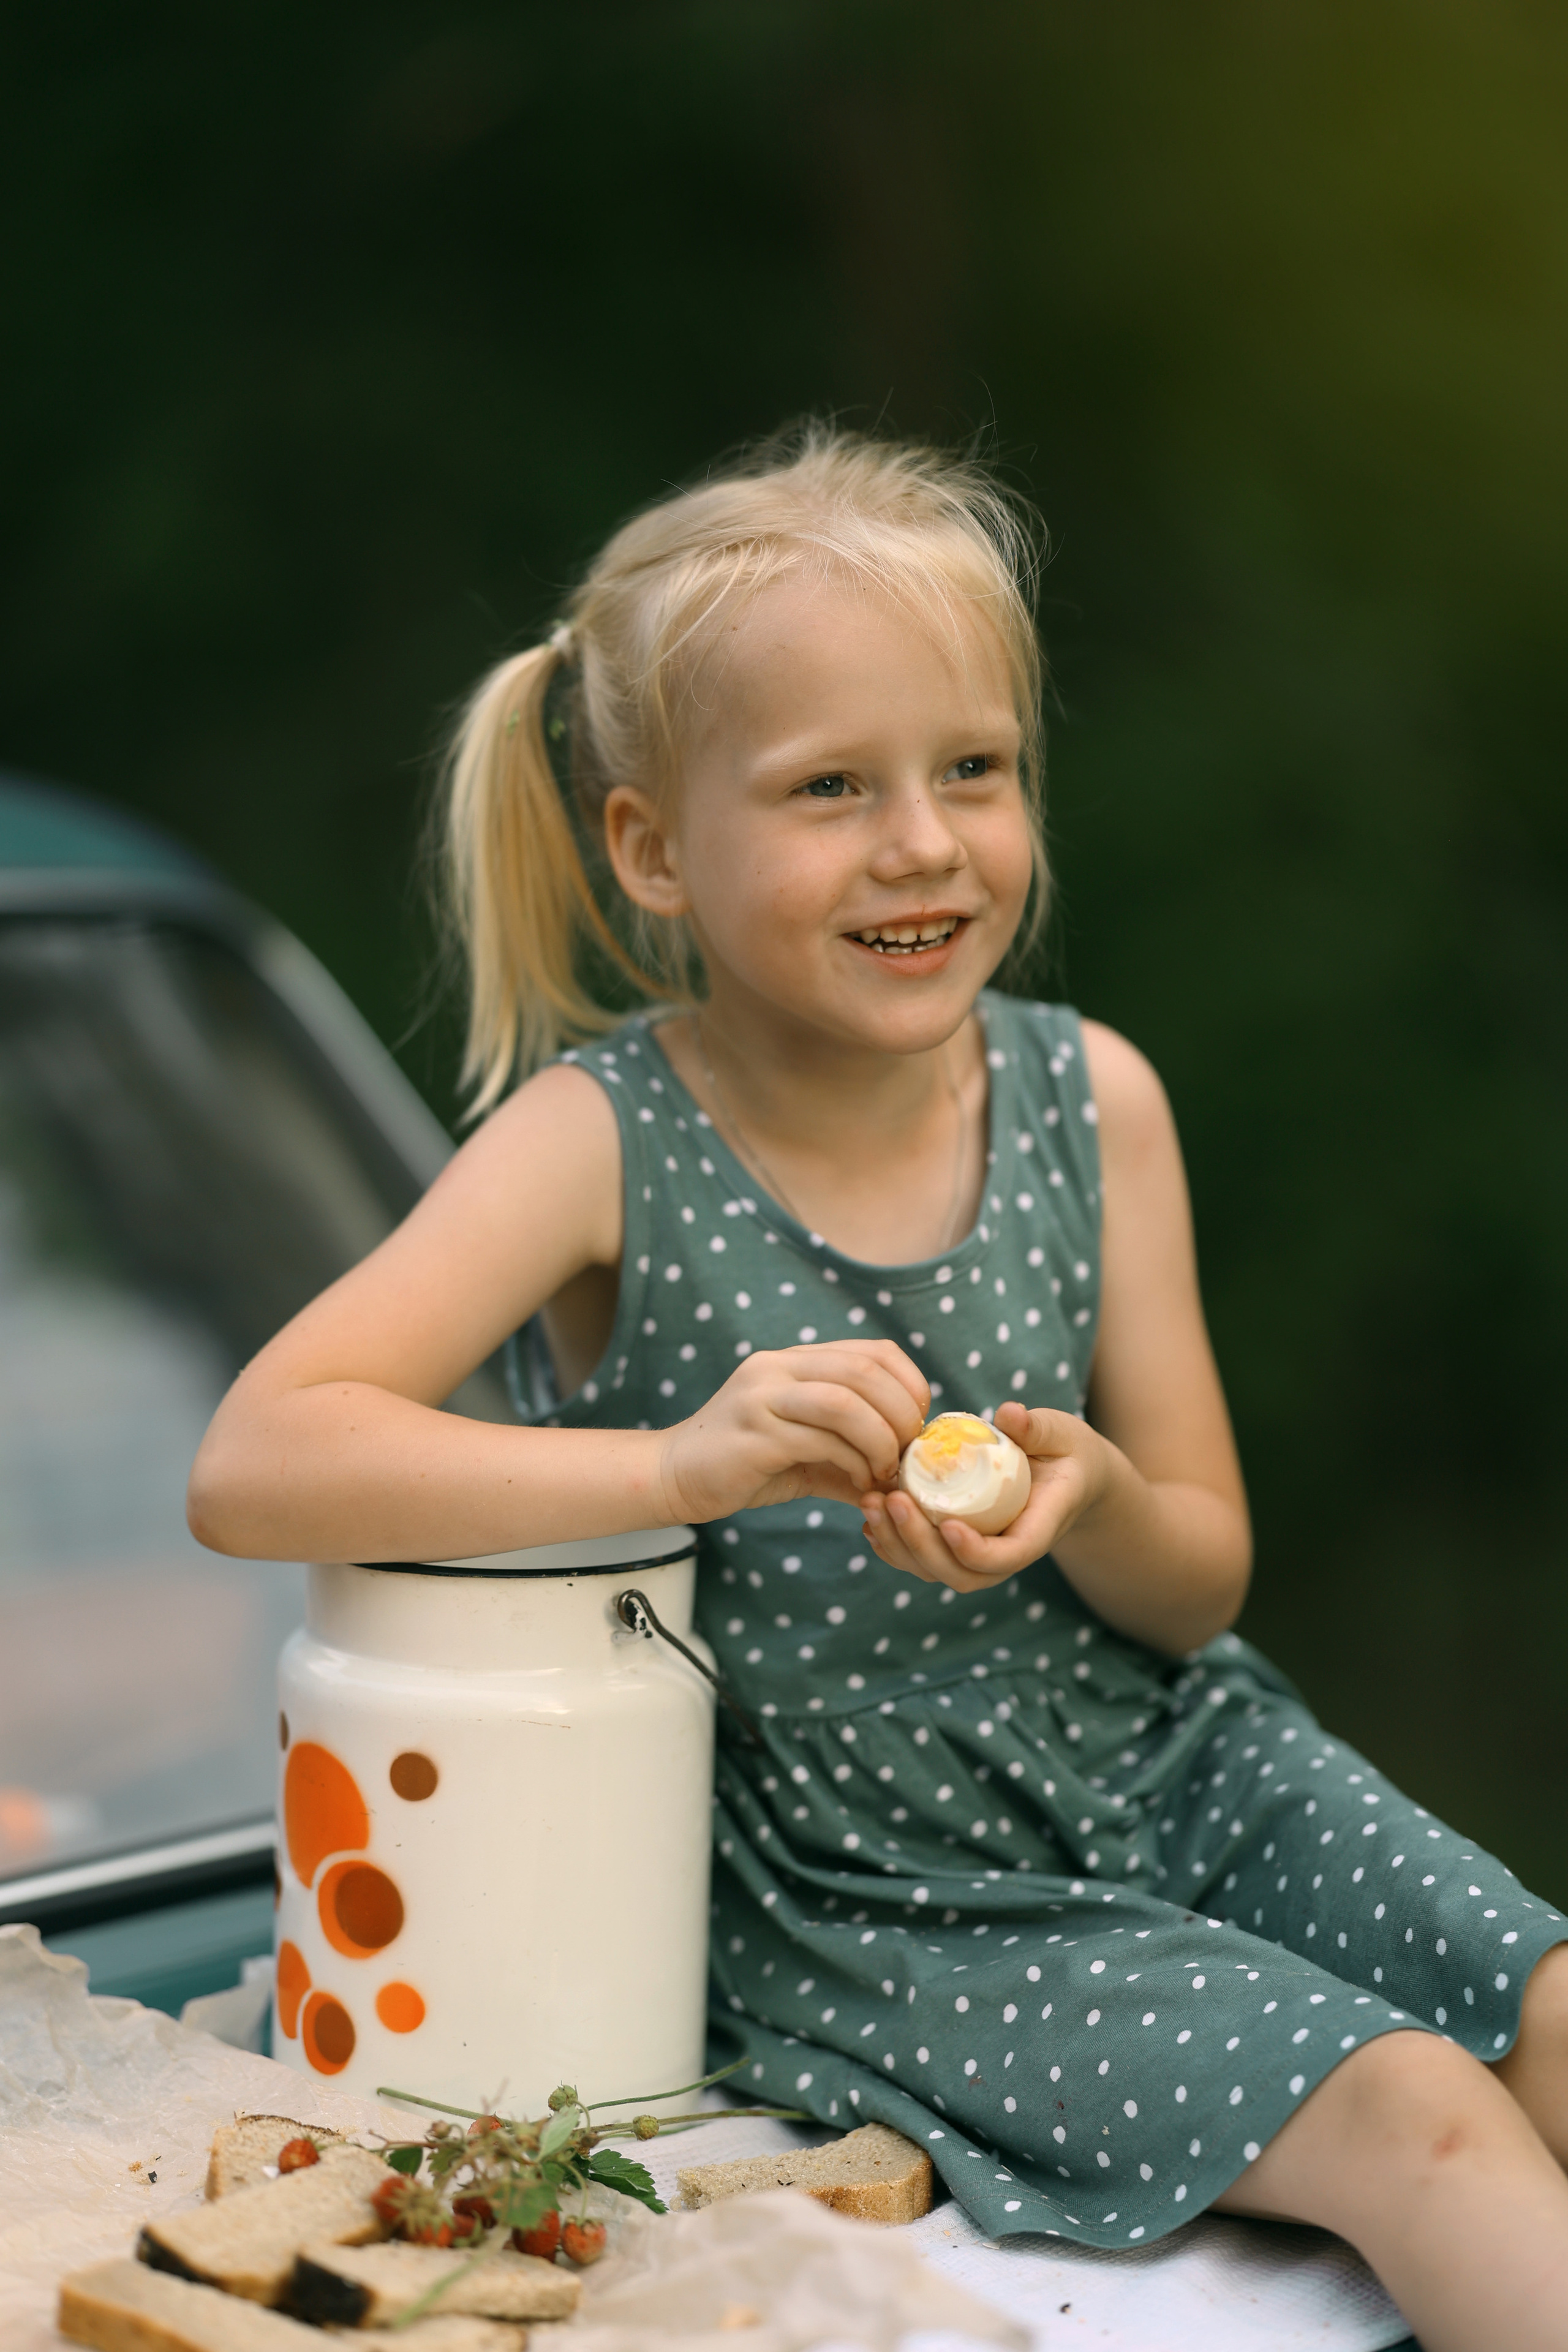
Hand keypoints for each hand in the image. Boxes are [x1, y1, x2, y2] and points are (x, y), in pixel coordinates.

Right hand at [657, 1341, 928, 1524]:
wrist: (673, 1476)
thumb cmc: (745, 1464)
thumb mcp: (806, 1451)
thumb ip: (851, 1450)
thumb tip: (905, 1473)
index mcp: (794, 1361)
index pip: (872, 1350)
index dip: (910, 1383)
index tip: (918, 1422)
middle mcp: (777, 1369)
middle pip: (864, 1370)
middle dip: (901, 1412)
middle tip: (908, 1451)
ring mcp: (761, 1397)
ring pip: (844, 1402)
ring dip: (880, 1438)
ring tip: (884, 1469)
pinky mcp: (752, 1434)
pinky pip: (819, 1440)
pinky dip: (851, 1461)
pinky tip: (857, 1482)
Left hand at [858, 1400, 1117, 1594]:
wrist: (1068, 1476)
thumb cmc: (1065, 1451)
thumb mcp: (1061, 1434)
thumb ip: (1038, 1428)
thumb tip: (1010, 1414)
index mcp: (1039, 1528)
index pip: (1008, 1556)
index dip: (976, 1551)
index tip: (949, 1525)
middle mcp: (1007, 1552)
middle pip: (961, 1573)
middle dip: (921, 1545)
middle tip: (892, 1501)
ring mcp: (980, 1555)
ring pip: (935, 1571)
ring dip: (898, 1545)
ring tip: (871, 1504)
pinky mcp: (958, 1547)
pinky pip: (922, 1560)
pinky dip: (893, 1546)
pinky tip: (870, 1520)